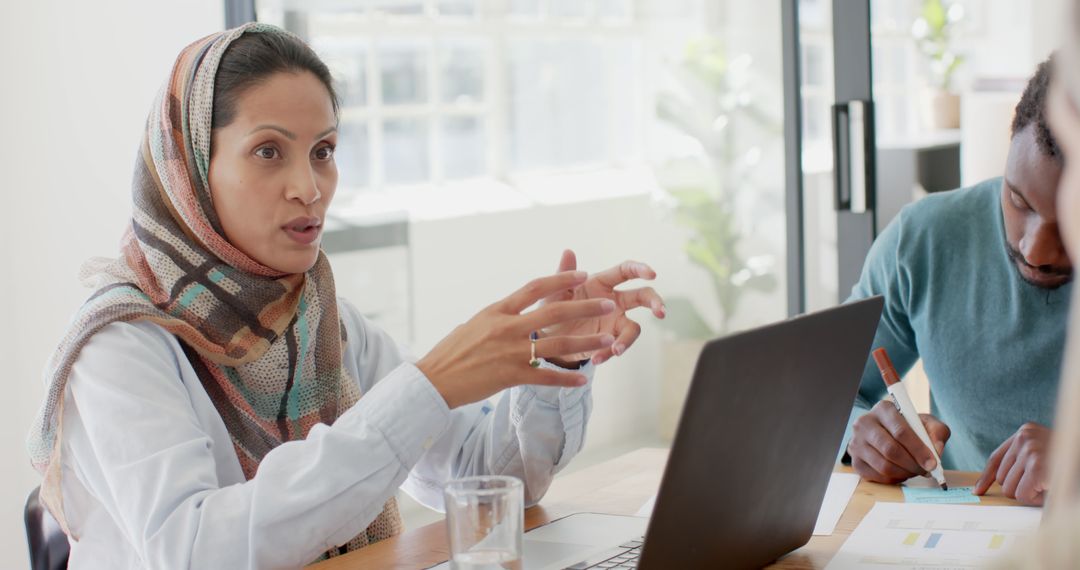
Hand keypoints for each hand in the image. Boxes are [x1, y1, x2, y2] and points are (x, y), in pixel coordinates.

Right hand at [417, 270, 617, 408]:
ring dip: (586, 342)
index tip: (582, 273)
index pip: (534, 288)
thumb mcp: (474, 324)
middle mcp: (506, 327)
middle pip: (554, 311)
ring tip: (608, 340)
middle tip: (609, 303)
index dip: (560, 279)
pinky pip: (545, 377)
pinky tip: (582, 379)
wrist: (433, 380)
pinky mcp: (510, 376)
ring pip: (557, 343)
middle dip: (585, 306)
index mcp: (497, 310)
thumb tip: (512, 313)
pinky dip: (565, 379)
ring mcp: (509, 351)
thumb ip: (498, 318)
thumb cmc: (450, 352)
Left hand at [539, 250, 664, 366]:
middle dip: (655, 302)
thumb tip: (568, 251)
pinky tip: (597, 358)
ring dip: (628, 339)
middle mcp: (614, 301)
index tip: (652, 274)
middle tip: (660, 312)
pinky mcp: (610, 341)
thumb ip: (564, 275)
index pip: (626, 271)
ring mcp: (614, 322)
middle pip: (642, 296)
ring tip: (616, 350)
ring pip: (633, 328)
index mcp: (602, 283)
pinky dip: (608, 353)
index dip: (641, 269)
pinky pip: (616, 346)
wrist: (547, 338)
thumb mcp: (554, 292)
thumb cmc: (553, 308)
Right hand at [848, 400, 950, 483]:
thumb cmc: (909, 427)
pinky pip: (877, 476)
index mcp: (883, 409)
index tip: (932, 463)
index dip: (918, 450)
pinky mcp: (855, 460)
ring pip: (883, 465)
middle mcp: (864, 423)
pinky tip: (902, 472)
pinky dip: (894, 478)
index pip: (900, 431)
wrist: (888, 432)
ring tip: (914, 470)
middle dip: (912, 464)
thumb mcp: (926, 423)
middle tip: (925, 471)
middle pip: (890, 450)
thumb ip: (937, 432)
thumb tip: (937, 452)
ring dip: (904, 473)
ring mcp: (856, 442)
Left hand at [974, 422, 1050, 505]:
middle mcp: (1025, 436)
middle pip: (1002, 477)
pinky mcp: (1037, 466)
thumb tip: (993, 483)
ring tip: (1049, 485)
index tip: (979, 489)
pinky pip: (1023, 494)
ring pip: (1010, 488)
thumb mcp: (1043, 454)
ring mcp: (1030, 450)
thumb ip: (1022, 461)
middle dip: (1020, 487)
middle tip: (1043, 484)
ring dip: (1030, 494)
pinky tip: (1050, 489)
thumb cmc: (1068, 462)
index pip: (996, 458)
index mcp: (1026, 431)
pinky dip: (1037, 499)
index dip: (987, 477)